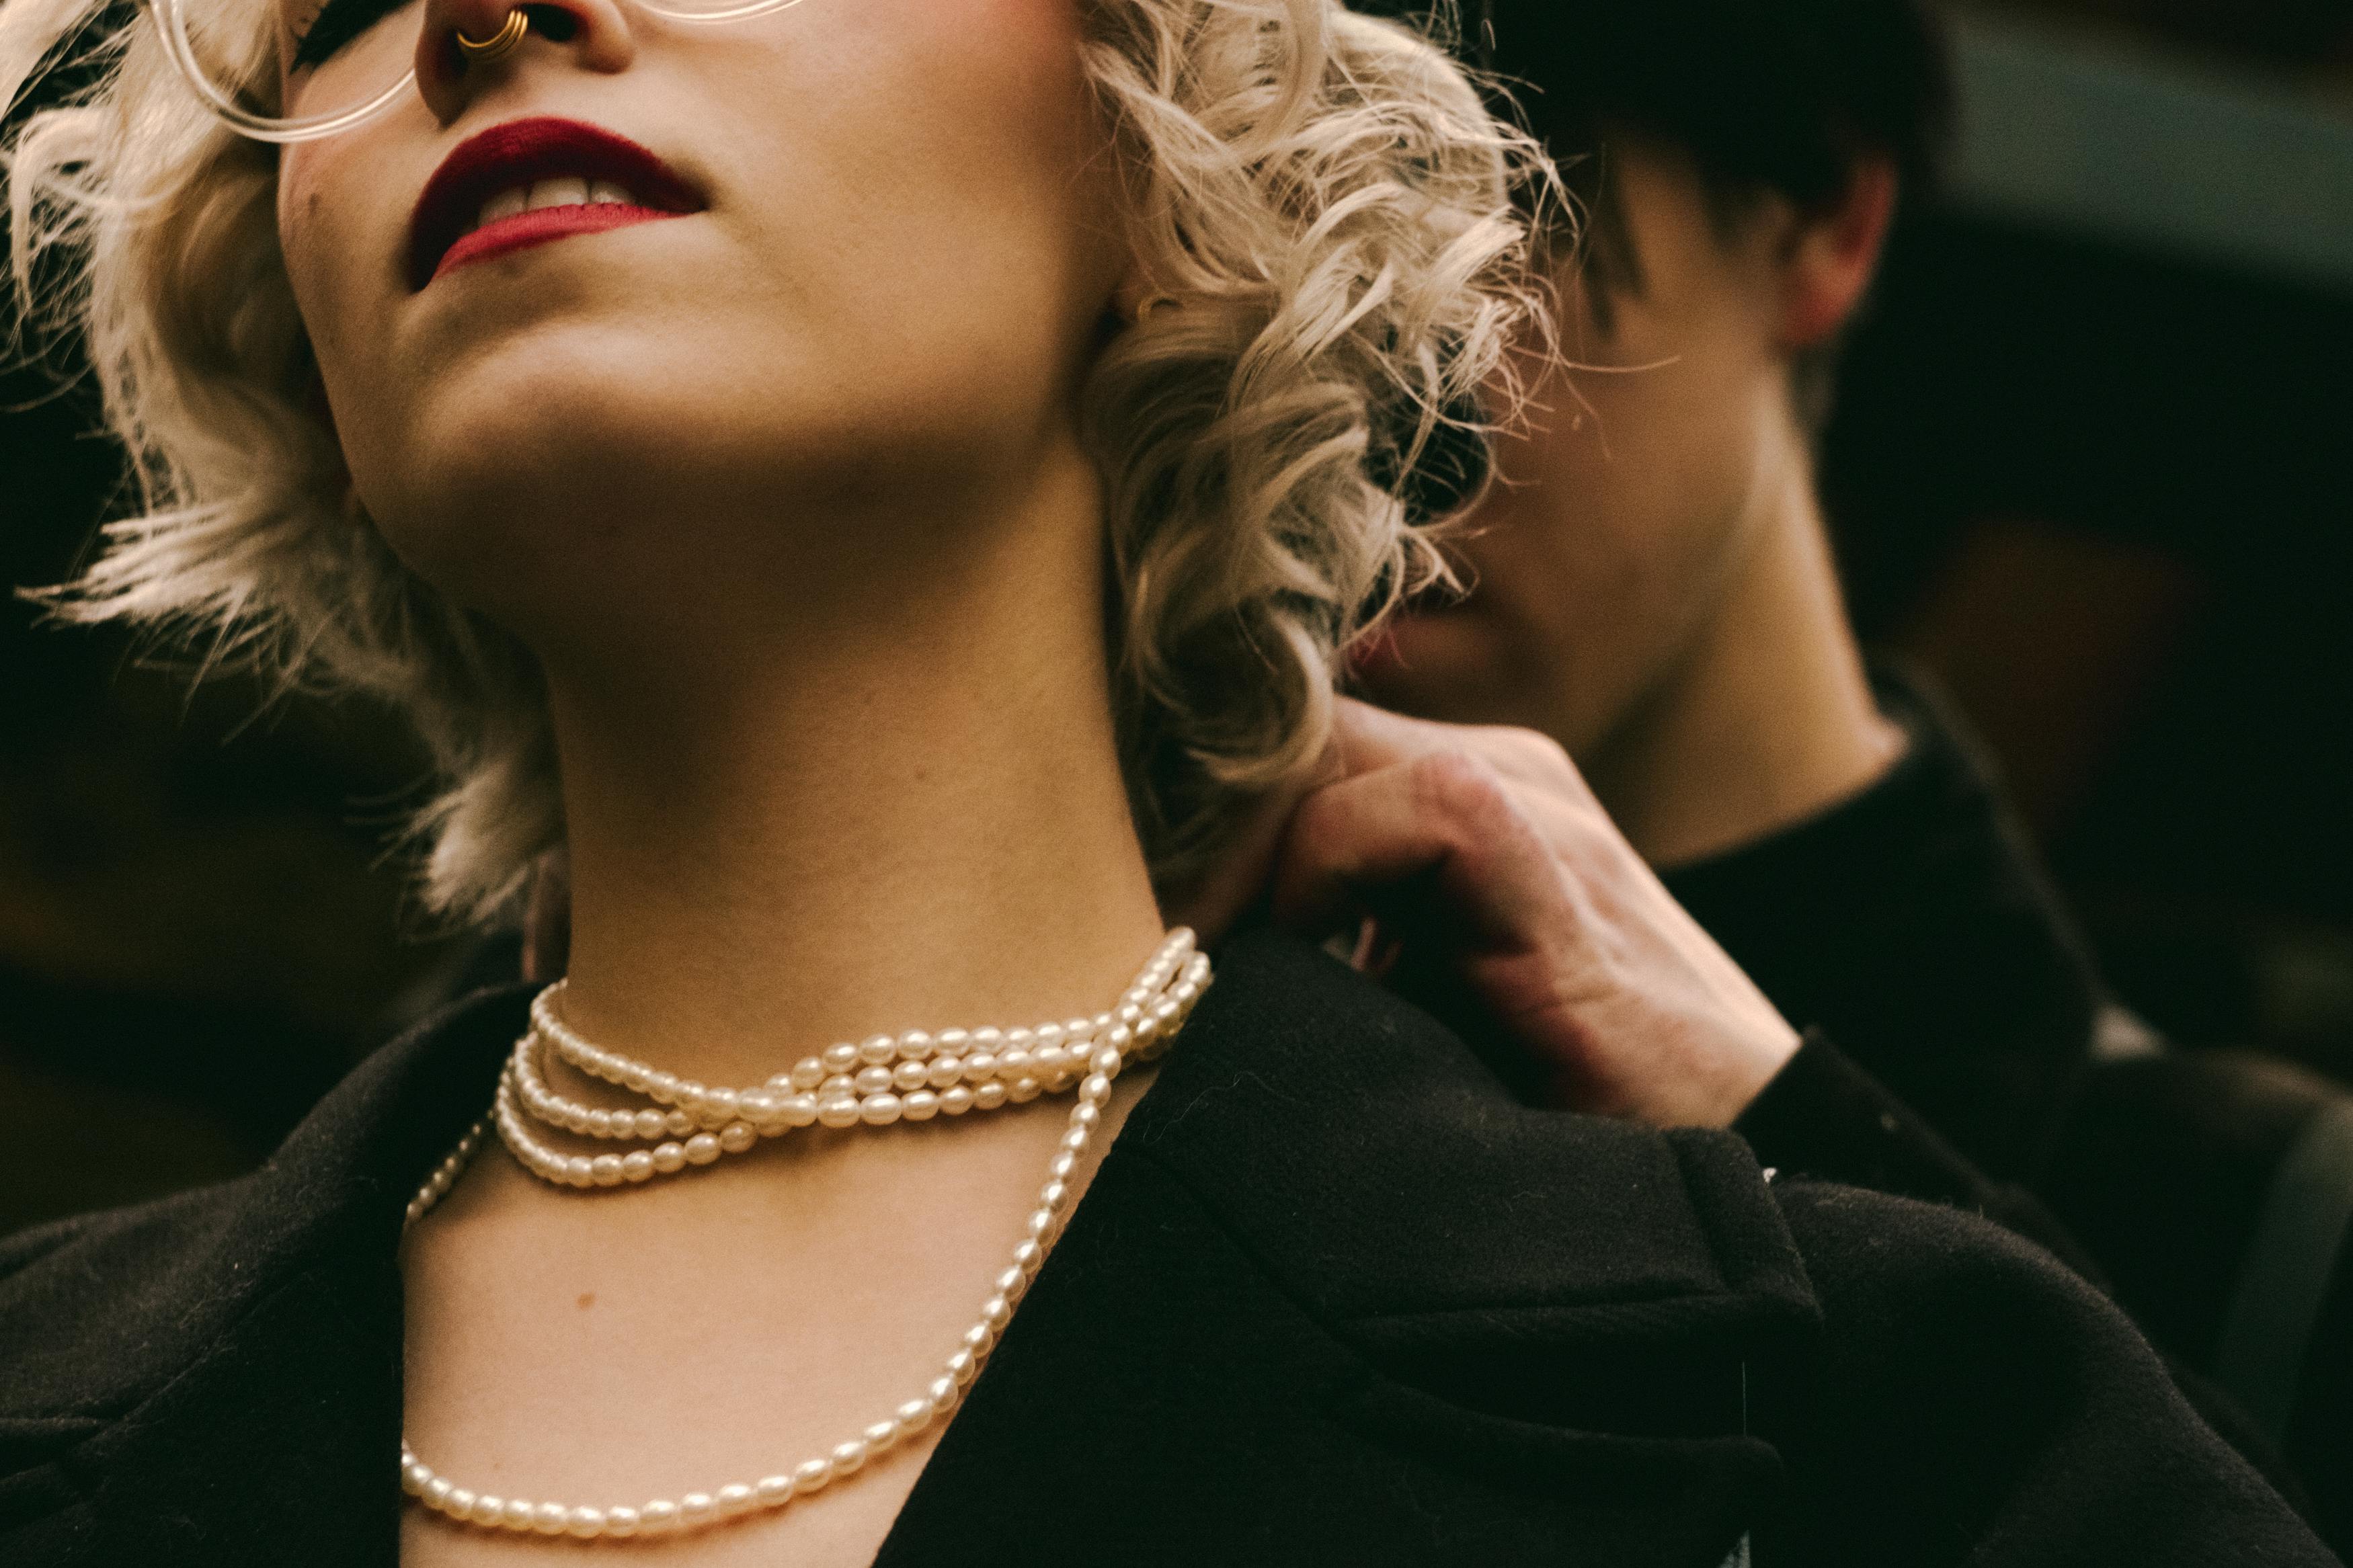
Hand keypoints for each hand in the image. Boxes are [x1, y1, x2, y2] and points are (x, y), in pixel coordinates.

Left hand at [1174, 698, 1799, 1127]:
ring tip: (1202, 951)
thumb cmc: (1559, 1105)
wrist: (1753, 1166)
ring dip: (1245, 848)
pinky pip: (1416, 810)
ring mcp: (1536, 808)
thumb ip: (1327, 948)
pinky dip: (1329, 880)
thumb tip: (1174, 950)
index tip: (1125, 892)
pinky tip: (1309, 967)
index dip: (1195, 798)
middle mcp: (1499, 772)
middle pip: (1292, 724)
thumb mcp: (1415, 1006)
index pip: (1288, 734)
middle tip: (1137, 916)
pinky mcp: (1561, 874)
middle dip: (1198, 812)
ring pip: (1328, 745)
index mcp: (1463, 794)